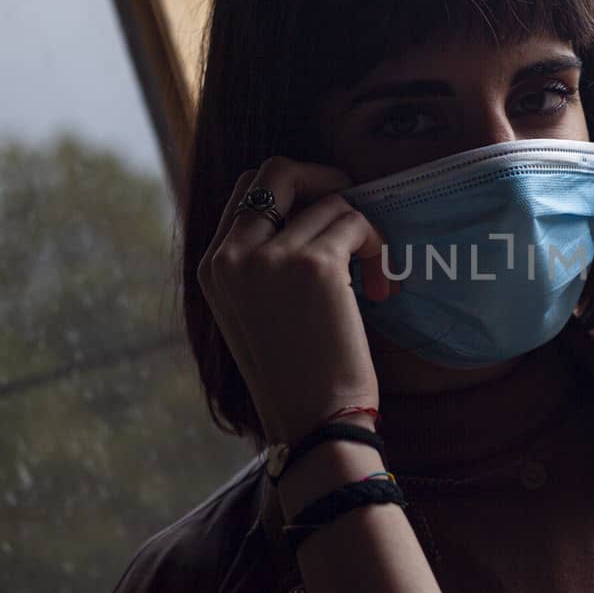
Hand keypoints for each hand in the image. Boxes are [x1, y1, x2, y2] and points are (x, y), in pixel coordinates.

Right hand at [196, 156, 400, 445]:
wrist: (314, 423)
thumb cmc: (296, 376)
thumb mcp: (255, 312)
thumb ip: (261, 262)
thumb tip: (302, 213)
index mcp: (212, 267)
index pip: (246, 190)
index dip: (292, 189)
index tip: (323, 211)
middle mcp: (232, 255)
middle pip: (276, 169)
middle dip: (322, 177)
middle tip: (352, 207)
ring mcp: (270, 257)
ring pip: (330, 202)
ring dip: (361, 232)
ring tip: (371, 277)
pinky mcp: (314, 265)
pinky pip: (355, 223)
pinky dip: (377, 247)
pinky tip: (381, 288)